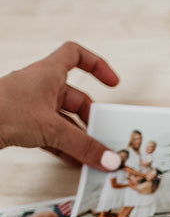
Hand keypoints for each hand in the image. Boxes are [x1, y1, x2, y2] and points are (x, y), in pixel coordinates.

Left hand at [0, 42, 120, 169]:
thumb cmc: (2, 110)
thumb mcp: (52, 129)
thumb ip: (84, 146)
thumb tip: (110, 159)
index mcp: (47, 73)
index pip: (75, 55)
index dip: (96, 65)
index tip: (112, 83)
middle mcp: (40, 86)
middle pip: (76, 97)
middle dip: (92, 118)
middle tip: (103, 135)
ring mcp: (31, 106)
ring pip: (65, 120)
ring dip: (80, 138)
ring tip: (93, 155)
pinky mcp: (24, 125)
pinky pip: (52, 135)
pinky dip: (65, 147)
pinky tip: (75, 161)